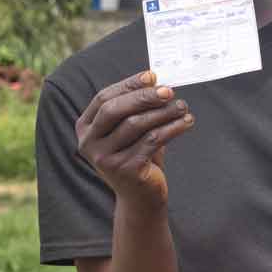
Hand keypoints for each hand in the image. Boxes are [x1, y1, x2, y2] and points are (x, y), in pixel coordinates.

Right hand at [75, 71, 194, 210]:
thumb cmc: (137, 154)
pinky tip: (186, 122)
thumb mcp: (132, 128)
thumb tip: (155, 78)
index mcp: (86, 127)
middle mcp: (89, 143)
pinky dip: (172, 128)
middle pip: (115, 110)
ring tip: (182, 107)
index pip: (104, 98)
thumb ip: (137, 106)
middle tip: (169, 91)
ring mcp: (104, 158)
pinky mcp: (125, 170)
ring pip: (136, 125)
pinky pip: (152, 141)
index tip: (152, 75)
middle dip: (144, 97)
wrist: (140, 196)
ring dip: (163, 112)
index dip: (128, 85)